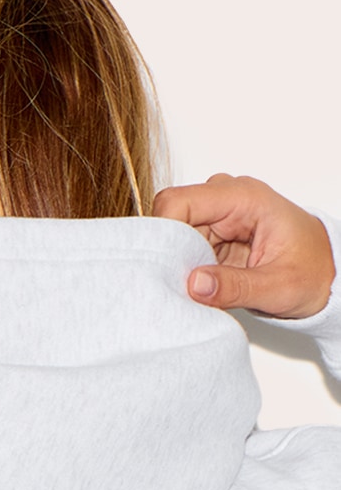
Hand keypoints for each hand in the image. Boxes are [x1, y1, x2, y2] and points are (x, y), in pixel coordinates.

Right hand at [153, 175, 334, 318]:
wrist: (326, 275)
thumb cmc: (312, 272)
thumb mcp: (278, 287)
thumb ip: (235, 287)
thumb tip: (194, 285)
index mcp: (245, 198)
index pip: (180, 202)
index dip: (164, 232)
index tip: (167, 267)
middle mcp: (227, 201)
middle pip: (172, 219)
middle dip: (172, 253)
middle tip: (183, 286)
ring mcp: (219, 218)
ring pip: (175, 236)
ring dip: (180, 264)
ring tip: (199, 290)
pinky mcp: (214, 237)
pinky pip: (185, 249)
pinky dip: (187, 270)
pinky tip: (202, 287)